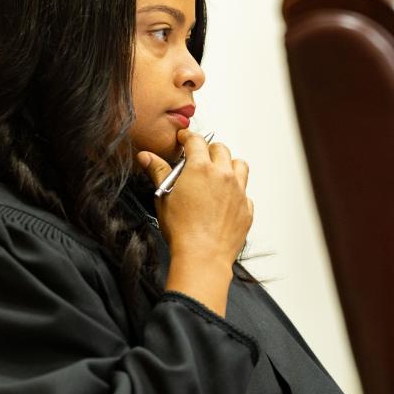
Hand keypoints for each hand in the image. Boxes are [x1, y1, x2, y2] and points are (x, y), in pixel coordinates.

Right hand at [138, 130, 252, 314]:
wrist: (203, 256)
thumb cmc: (182, 230)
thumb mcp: (164, 197)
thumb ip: (158, 172)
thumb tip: (146, 156)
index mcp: (201, 168)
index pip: (196, 141)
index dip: (188, 137)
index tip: (184, 140)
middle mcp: (223, 175)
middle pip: (220, 149)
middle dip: (208, 150)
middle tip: (198, 159)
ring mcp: (239, 191)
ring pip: (239, 165)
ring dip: (228, 165)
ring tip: (217, 174)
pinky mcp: (246, 209)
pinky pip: (245, 192)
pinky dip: (236, 191)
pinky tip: (224, 200)